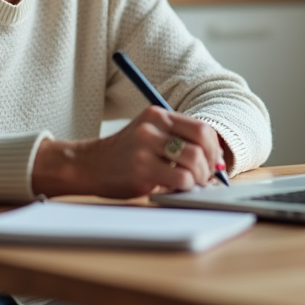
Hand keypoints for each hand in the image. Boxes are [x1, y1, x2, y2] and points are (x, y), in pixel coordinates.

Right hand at [32, 106, 223, 198]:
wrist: (88, 165)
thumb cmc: (124, 156)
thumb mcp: (149, 138)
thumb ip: (177, 143)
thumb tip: (215, 163)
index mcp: (157, 115)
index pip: (201, 127)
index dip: (214, 148)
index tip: (213, 162)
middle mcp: (152, 127)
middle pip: (202, 141)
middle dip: (210, 162)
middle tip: (206, 176)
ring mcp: (146, 147)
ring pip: (194, 160)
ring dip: (200, 177)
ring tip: (191, 184)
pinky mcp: (142, 169)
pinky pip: (180, 178)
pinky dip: (187, 186)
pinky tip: (177, 189)